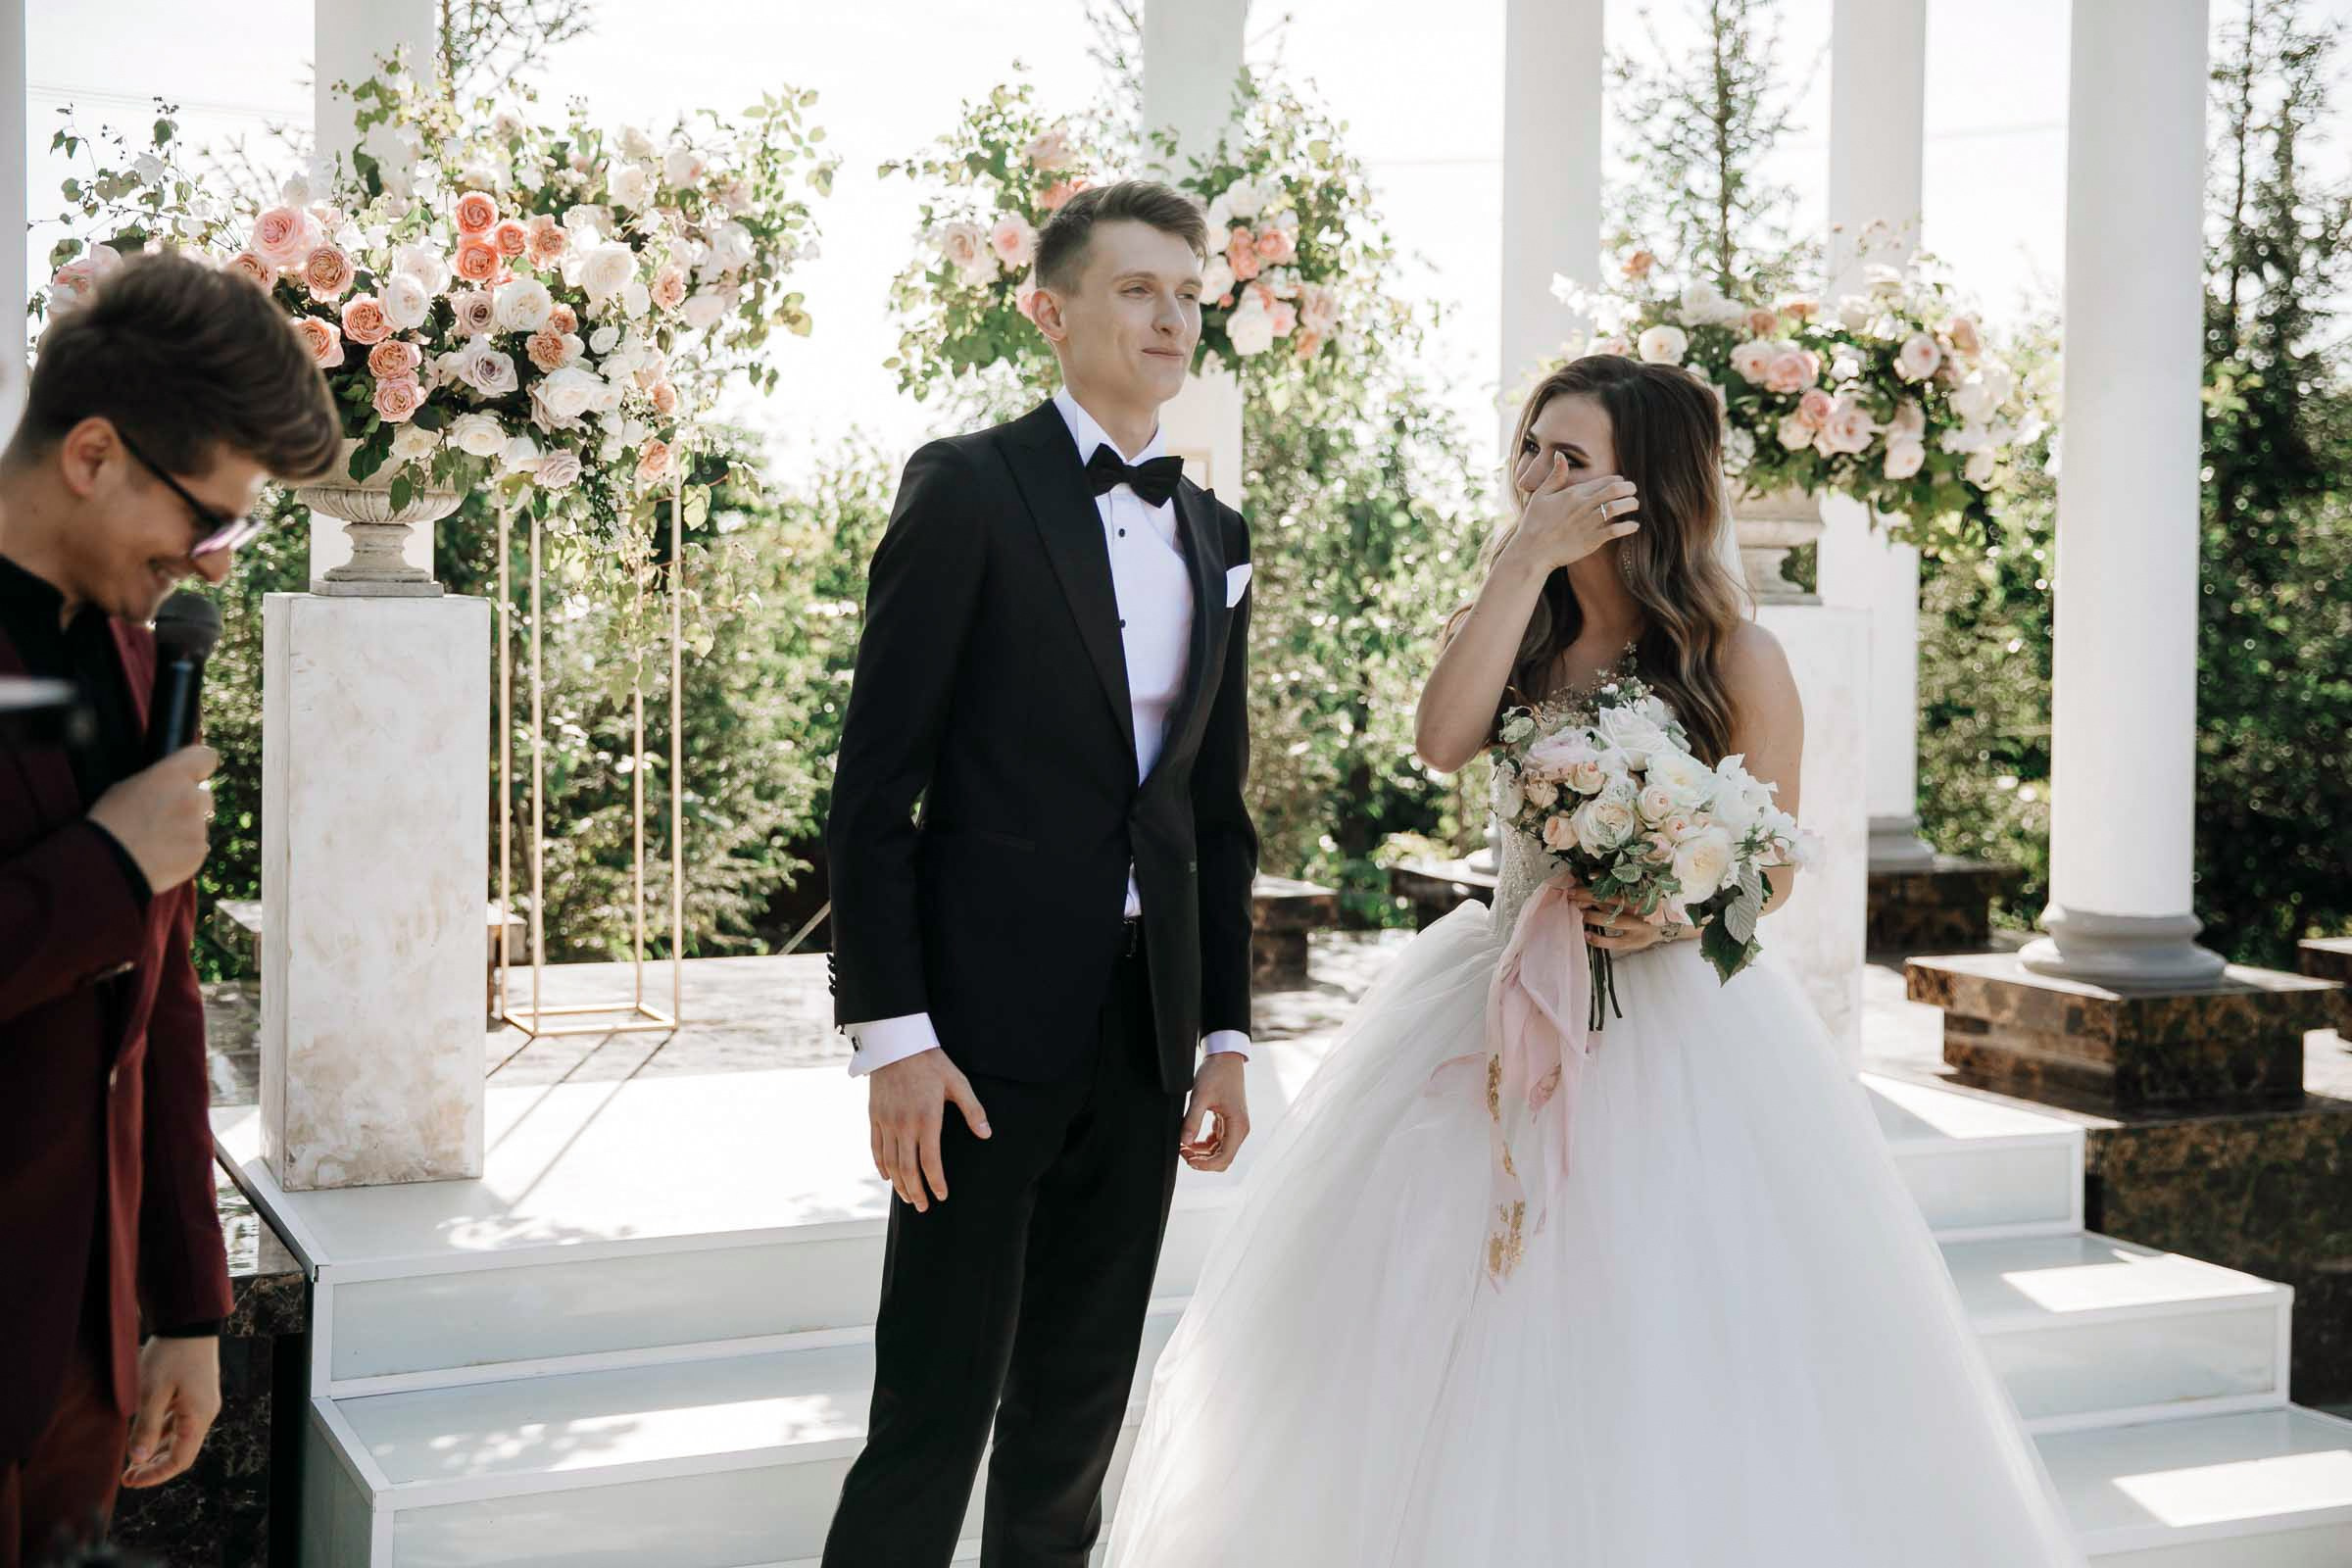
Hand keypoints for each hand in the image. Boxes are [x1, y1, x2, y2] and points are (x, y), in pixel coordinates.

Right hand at [88, 745, 217, 892]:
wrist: (109, 863)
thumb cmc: (109, 822)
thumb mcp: (125, 787)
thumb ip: (159, 782)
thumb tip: (173, 784)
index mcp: (172, 775)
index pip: (205, 757)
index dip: (200, 765)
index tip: (196, 772)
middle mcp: (191, 797)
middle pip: (204, 794)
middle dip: (191, 802)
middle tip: (165, 815)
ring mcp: (198, 826)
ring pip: (200, 822)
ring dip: (186, 827)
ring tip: (156, 839)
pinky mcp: (199, 850)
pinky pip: (198, 846)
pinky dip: (185, 850)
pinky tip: (161, 854)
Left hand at [121, 1335, 219, 1488]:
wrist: (189, 1323)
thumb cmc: (171, 1355)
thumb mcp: (152, 1391)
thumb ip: (146, 1427)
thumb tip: (137, 1459)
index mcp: (198, 1417)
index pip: (180, 1460)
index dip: (155, 1475)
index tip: (131, 1481)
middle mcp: (204, 1414)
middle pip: (181, 1452)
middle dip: (154, 1466)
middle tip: (127, 1476)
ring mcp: (201, 1404)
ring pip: (179, 1438)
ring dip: (156, 1451)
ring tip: (131, 1460)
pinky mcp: (196, 1395)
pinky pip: (179, 1423)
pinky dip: (162, 1434)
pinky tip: (144, 1435)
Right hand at [867, 1048, 990, 1211]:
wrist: (896, 1043)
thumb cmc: (932, 1062)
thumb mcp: (958, 1083)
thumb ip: (973, 1110)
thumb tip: (986, 1134)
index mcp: (927, 1119)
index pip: (930, 1162)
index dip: (936, 1183)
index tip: (941, 1196)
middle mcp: (903, 1125)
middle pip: (908, 1169)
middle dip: (916, 1191)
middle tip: (923, 1208)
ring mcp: (886, 1121)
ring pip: (890, 1162)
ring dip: (899, 1183)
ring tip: (908, 1198)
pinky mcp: (874, 1116)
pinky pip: (875, 1147)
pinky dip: (881, 1166)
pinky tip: (888, 1177)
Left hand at [1179, 1053, 1249, 1171]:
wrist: (1225, 1057)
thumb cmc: (1216, 1073)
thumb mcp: (1201, 1096)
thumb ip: (1192, 1120)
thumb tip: (1184, 1142)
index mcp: (1237, 1125)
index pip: (1224, 1158)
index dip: (1205, 1165)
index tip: (1187, 1159)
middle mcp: (1239, 1129)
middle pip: (1223, 1159)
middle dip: (1203, 1161)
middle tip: (1182, 1151)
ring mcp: (1235, 1126)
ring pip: (1219, 1152)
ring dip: (1202, 1154)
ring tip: (1183, 1146)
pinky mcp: (1228, 1122)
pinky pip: (1217, 1142)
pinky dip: (1203, 1145)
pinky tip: (1189, 1139)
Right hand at [1499, 453, 1639, 576]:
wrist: (1532, 551)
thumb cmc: (1533, 524)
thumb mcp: (1540, 495)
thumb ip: (1555, 476)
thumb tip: (1560, 454)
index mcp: (1573, 493)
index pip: (1604, 480)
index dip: (1618, 480)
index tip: (1622, 484)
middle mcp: (1584, 505)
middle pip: (1616, 490)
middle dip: (1629, 489)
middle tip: (1633, 492)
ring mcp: (1589, 523)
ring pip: (1618, 507)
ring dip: (1631, 504)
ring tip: (1634, 505)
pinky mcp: (1592, 540)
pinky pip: (1616, 530)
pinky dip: (1628, 527)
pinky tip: (1633, 526)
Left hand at [1563, 884, 1686, 954]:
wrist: (1666, 926)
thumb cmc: (1644, 906)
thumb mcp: (1635, 894)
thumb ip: (1616, 887)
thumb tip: (1589, 877)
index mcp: (1639, 892)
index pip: (1616, 884)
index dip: (1599, 880)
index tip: (1580, 878)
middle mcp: (1639, 908)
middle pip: (1611, 899)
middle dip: (1588, 896)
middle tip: (1570, 893)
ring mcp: (1637, 925)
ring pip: (1612, 919)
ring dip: (1592, 915)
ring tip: (1577, 912)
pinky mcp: (1634, 941)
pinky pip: (1614, 941)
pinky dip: (1599, 939)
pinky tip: (1586, 934)